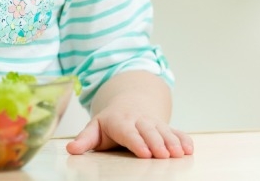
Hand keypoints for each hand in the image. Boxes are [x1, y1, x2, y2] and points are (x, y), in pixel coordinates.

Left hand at [66, 110, 193, 158]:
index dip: (137, 142)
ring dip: (172, 142)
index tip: (144, 153)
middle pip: (148, 131)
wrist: (129, 102)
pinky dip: (183, 139)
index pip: (128, 132)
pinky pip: (176, 131)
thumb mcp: (95, 127)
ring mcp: (153, 122)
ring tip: (179, 154)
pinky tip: (189, 149)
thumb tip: (70, 149)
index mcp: (120, 121)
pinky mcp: (165, 126)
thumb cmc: (110, 121)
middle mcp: (139, 120)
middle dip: (156, 143)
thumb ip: (85, 139)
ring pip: (164, 131)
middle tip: (163, 156)